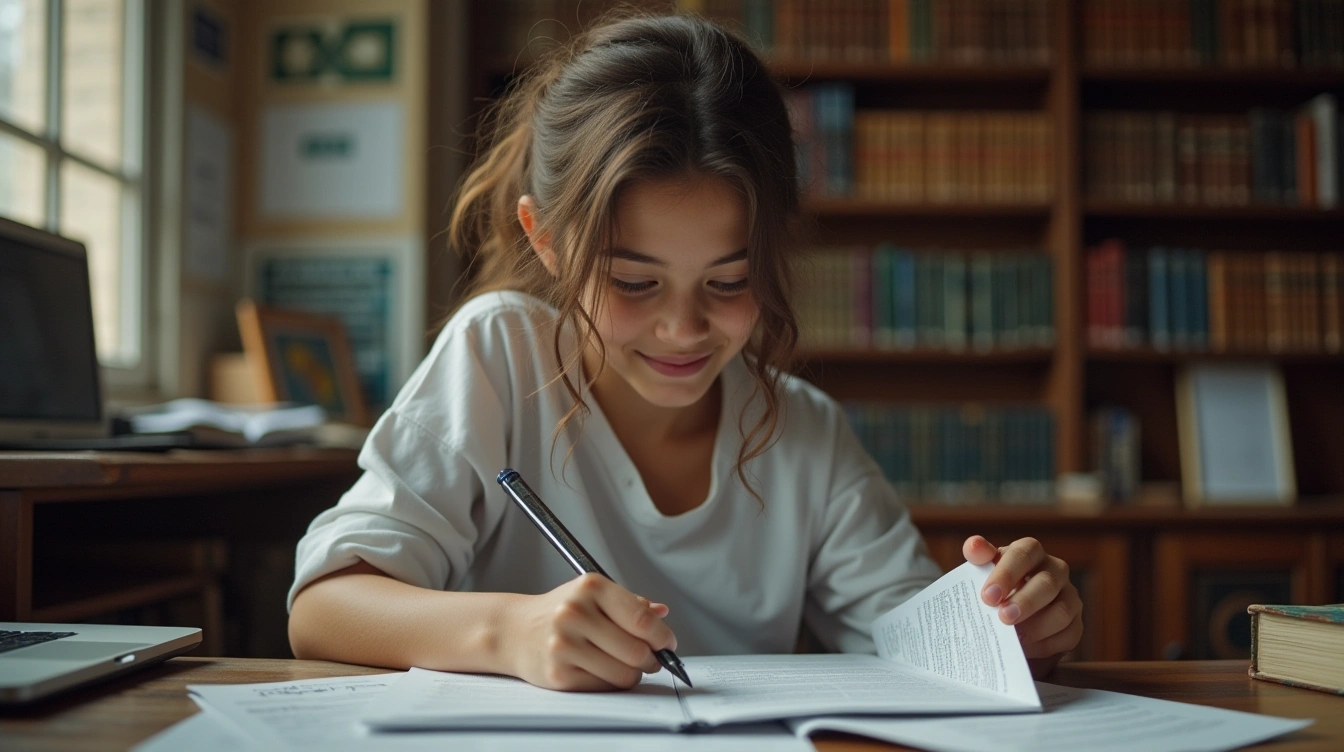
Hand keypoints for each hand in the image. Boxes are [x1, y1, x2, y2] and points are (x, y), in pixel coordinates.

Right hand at [500, 573, 677, 691]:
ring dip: (633, 673)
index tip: (668, 644)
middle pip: (637, 650)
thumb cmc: (559, 611)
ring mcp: (564, 645)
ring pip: (624, 673)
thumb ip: (630, 604)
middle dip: (651, 659)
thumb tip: (662, 613)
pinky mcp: (558, 674)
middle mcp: (574, 613)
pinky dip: (611, 682)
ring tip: (625, 664)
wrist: (514, 631)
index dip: (663, 637)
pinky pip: (604, 686)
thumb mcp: (593, 595)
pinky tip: (602, 670)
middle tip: (650, 658)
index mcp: (590, 587)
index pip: (641, 619)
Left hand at [963, 535, 1082, 677]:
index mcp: (1031, 552)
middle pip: (1047, 584)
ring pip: (1063, 611)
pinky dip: (1045, 645)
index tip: (988, 596)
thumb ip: (979, 557)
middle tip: (1003, 618)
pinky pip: (1068, 635)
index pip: (1024, 554)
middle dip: (1025, 602)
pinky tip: (1026, 649)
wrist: (1010, 616)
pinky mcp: (1076, 624)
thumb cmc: (997, 587)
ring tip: (1013, 639)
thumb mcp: (985, 570)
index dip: (1007, 574)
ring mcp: (1070, 597)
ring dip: (1036, 627)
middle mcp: (1055, 571)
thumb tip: (973, 545)